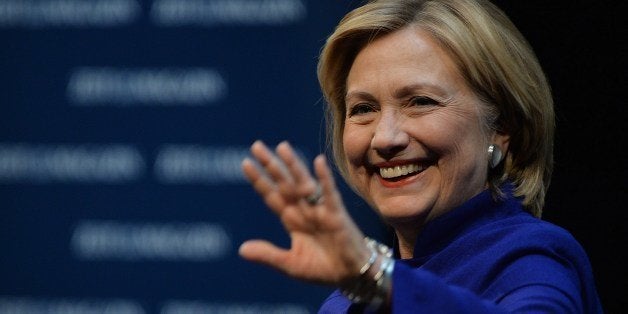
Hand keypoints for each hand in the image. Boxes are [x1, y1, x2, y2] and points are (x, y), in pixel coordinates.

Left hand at [239, 140, 369, 285]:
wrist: (351, 276)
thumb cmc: (323, 268)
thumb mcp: (290, 264)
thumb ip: (268, 255)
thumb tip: (241, 250)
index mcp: (291, 220)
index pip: (272, 196)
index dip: (260, 180)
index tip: (245, 163)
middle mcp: (304, 210)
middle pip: (284, 183)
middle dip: (271, 165)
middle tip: (256, 146)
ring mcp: (320, 210)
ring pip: (303, 183)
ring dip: (294, 165)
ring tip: (282, 147)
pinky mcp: (336, 214)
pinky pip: (330, 193)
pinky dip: (324, 178)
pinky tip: (318, 162)